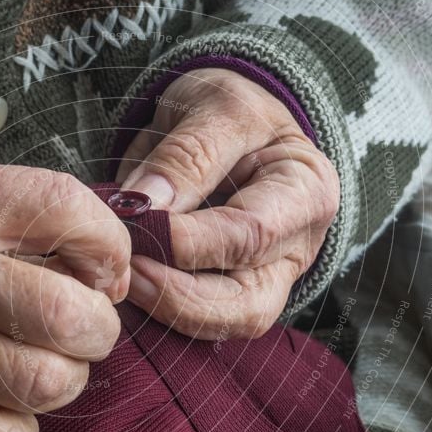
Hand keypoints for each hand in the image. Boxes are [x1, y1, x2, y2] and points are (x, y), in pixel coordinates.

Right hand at [0, 160, 129, 431]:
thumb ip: (18, 215)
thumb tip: (105, 269)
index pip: (66, 207)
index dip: (110, 244)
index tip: (104, 269)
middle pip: (72, 316)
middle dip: (98, 327)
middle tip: (78, 325)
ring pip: (50, 383)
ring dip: (64, 377)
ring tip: (36, 360)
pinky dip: (20, 427)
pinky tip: (0, 400)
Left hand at [117, 68, 338, 338]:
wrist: (228, 124)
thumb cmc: (231, 109)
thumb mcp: (216, 106)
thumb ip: (186, 155)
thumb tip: (145, 205)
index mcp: (305, 192)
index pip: (251, 234)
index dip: (188, 242)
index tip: (135, 229)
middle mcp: (295, 247)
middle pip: (248, 302)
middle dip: (179, 296)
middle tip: (126, 272)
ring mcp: (267, 278)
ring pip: (228, 324)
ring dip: (170, 311)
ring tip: (126, 280)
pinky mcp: (234, 292)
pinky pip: (203, 322)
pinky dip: (165, 311)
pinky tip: (133, 287)